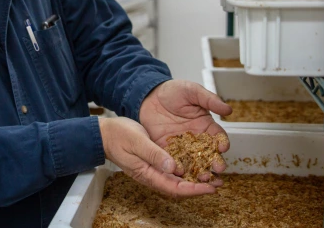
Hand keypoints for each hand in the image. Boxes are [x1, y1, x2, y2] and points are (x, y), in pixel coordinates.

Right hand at [98, 117, 217, 197]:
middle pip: (179, 187)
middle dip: (199, 187)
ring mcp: (153, 169)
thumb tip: (173, 167)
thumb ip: (154, 154)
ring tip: (213, 176)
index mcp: (147, 174)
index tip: (210, 188)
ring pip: (178, 179)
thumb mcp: (137, 142)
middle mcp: (152, 175)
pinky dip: (187, 169)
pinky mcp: (154, 161)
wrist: (105, 133)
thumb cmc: (118, 136)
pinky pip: (173, 169)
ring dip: (195, 179)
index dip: (194, 190)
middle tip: (218, 183)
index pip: (175, 188)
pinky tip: (196, 163)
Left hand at [139, 79, 232, 175]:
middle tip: (218, 169)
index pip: (218, 137)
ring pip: (194, 161)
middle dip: (215, 162)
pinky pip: (174, 161)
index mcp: (206, 125)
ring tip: (202, 177)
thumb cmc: (173, 91)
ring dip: (199, 170)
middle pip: (209, 154)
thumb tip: (228, 110)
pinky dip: (178, 168)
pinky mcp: (167, 150)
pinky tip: (180, 173)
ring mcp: (182, 146)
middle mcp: (196, 139)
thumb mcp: (193, 91)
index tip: (223, 147)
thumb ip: (210, 100)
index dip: (222, 142)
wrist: (149, 95)